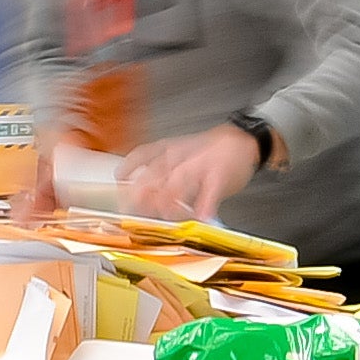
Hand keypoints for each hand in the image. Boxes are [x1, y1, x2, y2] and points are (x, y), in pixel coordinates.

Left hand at [119, 124, 261, 223]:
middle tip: (133, 211)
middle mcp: (180, 157)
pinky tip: (199, 219)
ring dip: (167, 203)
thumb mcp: (177, 150)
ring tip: (163, 217)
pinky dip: (203, 207)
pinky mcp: (218, 177)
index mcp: (167, 150)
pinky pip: (209, 194)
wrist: (241, 140)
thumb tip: (133, 191)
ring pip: (178, 184)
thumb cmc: (206, 151)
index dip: (126, 171)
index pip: (140, 156)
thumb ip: (155, 169)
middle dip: (141, 195)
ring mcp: (199, 166)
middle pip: (154, 175)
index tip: (118, 188)